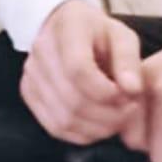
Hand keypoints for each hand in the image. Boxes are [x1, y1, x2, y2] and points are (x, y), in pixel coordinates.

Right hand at [21, 0, 141, 144]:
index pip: (78, 69)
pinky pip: (54, 126)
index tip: (130, 97)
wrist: (65, 28)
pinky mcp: (29, 93)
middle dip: (107, 115)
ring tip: (118, 120)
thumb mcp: (121, 35)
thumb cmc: (98, 33)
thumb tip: (133, 90)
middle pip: (72, 100)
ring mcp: (31, 74)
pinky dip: (80, 134)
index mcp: (67, 27)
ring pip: (62, 119)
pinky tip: (99, 126)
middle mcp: (42, 50)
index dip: (106, 92)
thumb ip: (128, 60)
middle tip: (129, 112)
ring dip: (96, 128)